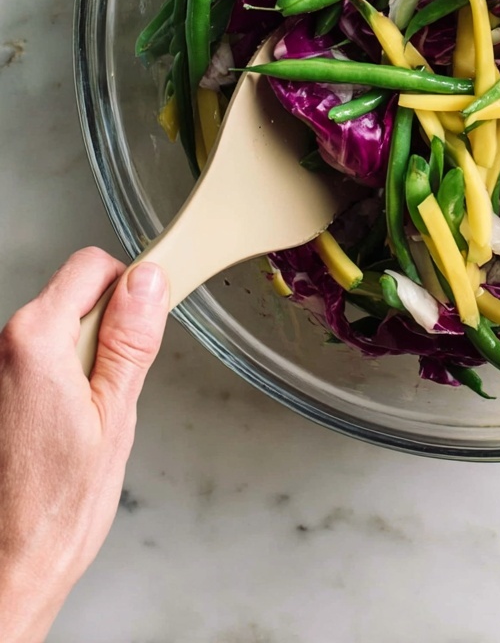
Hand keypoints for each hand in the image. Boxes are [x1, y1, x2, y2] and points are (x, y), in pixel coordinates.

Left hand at [0, 248, 168, 642]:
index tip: (150, 319)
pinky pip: (40, 362)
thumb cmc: (55, 509)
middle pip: (75, 297)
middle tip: (115, 390)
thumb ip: (131, 339)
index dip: (131, 289)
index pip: (92, 267)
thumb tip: (148, 281)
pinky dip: (61, 382)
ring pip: (59, 331)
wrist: (8, 568)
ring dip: (84, 359)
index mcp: (34, 341)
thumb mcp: (115, 413)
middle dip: (107, 330)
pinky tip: (66, 428)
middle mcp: (2, 346)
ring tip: (88, 419)